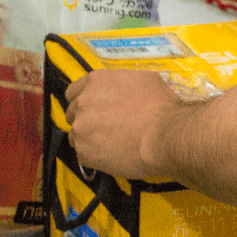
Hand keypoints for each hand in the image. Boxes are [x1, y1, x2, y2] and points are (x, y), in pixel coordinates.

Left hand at [65, 69, 184, 179]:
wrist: (164, 136)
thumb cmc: (160, 107)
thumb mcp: (142, 80)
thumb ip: (120, 82)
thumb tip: (120, 90)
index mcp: (95, 81)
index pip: (73, 92)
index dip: (84, 102)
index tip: (92, 109)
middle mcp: (83, 102)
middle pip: (72, 113)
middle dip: (86, 120)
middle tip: (105, 128)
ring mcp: (81, 128)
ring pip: (77, 136)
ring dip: (89, 139)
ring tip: (111, 143)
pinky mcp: (84, 152)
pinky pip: (84, 155)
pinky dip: (95, 156)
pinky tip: (113, 154)